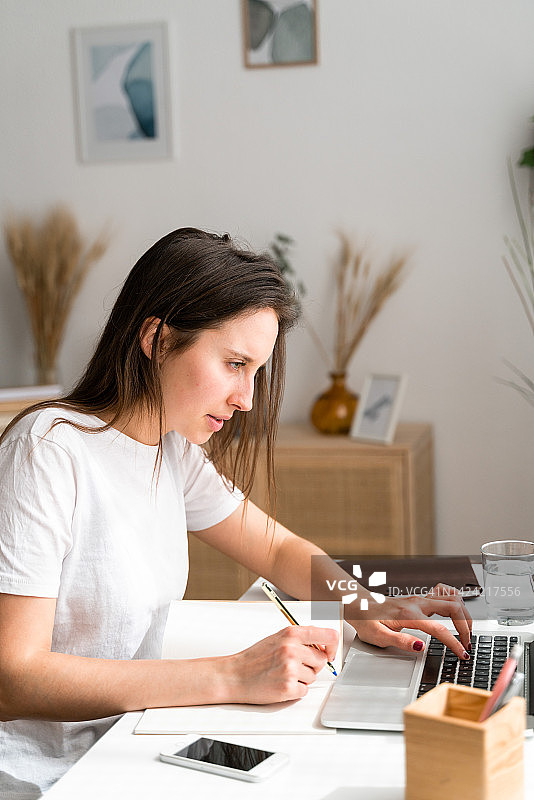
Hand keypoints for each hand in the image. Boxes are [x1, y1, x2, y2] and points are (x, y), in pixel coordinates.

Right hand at [228, 626, 338, 703]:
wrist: (234, 675)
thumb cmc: (255, 658)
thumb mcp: (277, 638)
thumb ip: (300, 639)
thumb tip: (324, 646)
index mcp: (291, 633)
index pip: (328, 635)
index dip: (333, 646)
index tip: (330, 653)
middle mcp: (292, 649)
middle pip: (321, 660)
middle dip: (312, 665)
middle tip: (294, 666)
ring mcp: (290, 668)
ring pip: (313, 677)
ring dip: (301, 678)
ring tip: (282, 674)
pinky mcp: (288, 687)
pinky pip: (304, 690)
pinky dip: (295, 690)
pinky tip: (280, 684)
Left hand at [346, 583, 471, 659]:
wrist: (357, 604)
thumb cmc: (366, 620)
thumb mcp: (378, 636)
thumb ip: (400, 641)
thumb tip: (420, 646)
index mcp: (409, 615)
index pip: (440, 629)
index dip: (455, 643)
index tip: (463, 653)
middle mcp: (417, 603)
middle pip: (454, 606)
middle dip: (466, 625)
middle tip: (467, 642)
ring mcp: (419, 599)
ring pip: (451, 597)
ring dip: (463, 612)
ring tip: (466, 629)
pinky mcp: (419, 598)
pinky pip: (443, 593)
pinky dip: (455, 601)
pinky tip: (456, 611)